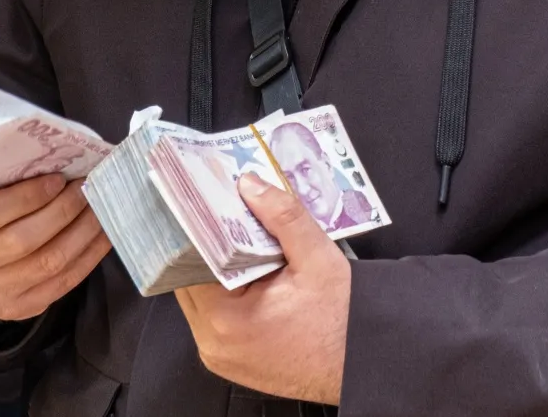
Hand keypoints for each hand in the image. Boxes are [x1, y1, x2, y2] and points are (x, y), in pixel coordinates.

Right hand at [0, 174, 111, 321]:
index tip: (58, 178)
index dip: (27, 196)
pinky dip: (90, 254)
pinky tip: (103, 231)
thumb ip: (5, 171)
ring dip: (83, 231)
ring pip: (48, 263)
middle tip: (87, 186)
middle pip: (22, 240)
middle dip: (63, 210)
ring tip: (99, 204)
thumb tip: (59, 156)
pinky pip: (63, 282)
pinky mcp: (18, 307)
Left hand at [176, 173, 351, 402]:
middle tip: (229, 217)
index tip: (211, 204)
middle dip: (209, 249)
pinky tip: (253, 276)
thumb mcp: (317, 258)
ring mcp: (218, 355)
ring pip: (202, 298)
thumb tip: (249, 184)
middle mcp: (212, 342)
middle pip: (191, 280)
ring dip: (219, 272)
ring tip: (245, 245)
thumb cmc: (341, 319)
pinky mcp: (229, 361)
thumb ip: (283, 217)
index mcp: (224, 318)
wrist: (358, 364)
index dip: (201, 230)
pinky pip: (215, 319)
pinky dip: (228, 295)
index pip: (189, 263)